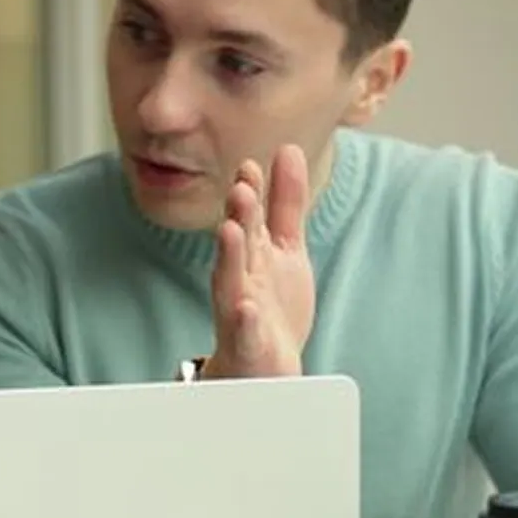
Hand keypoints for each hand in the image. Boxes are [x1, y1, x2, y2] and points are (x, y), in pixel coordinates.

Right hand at [204, 144, 315, 379]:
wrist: (262, 366)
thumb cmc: (271, 305)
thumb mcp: (286, 247)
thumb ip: (286, 202)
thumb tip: (287, 150)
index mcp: (252, 254)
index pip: (250, 218)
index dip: (251, 194)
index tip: (251, 166)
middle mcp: (241, 278)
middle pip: (238, 243)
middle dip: (239, 216)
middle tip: (243, 189)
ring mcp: (239, 312)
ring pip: (229, 281)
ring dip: (229, 256)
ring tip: (229, 230)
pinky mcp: (246, 345)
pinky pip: (242, 333)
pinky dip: (243, 321)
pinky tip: (246, 307)